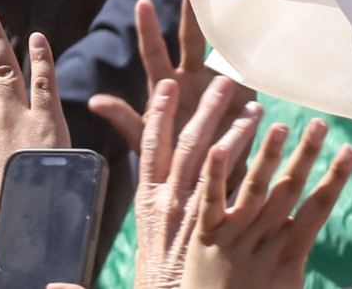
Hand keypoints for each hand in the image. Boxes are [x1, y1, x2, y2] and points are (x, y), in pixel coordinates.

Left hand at [88, 0, 255, 158]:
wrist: (204, 184)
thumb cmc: (170, 163)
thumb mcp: (145, 143)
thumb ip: (125, 121)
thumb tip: (93, 101)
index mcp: (166, 88)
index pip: (154, 52)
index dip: (148, 29)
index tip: (142, 1)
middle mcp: (193, 80)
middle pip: (191, 39)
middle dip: (191, 12)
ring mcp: (220, 86)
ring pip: (223, 50)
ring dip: (227, 29)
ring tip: (235, 4)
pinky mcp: (244, 98)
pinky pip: (249, 74)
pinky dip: (255, 58)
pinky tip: (265, 36)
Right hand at [131, 77, 262, 288]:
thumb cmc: (157, 272)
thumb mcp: (143, 229)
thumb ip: (140, 188)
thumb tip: (77, 222)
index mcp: (147, 201)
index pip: (150, 147)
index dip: (160, 114)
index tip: (167, 84)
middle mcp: (171, 206)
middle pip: (190, 146)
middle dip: (206, 111)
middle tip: (223, 80)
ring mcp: (199, 219)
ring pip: (222, 167)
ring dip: (239, 134)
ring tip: (258, 108)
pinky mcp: (225, 236)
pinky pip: (243, 197)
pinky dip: (257, 171)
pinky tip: (274, 152)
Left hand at [183, 118, 351, 288]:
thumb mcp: (290, 284)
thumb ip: (303, 254)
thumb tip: (345, 255)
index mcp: (290, 254)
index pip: (318, 209)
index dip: (335, 179)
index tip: (349, 151)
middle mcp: (264, 241)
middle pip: (289, 190)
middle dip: (306, 155)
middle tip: (321, 123)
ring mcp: (233, 237)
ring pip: (254, 190)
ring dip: (268, 157)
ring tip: (280, 126)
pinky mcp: (205, 238)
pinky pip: (210, 203)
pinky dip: (214, 176)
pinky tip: (218, 147)